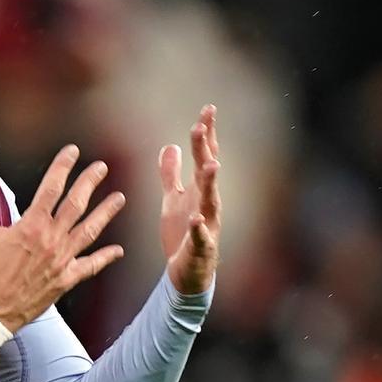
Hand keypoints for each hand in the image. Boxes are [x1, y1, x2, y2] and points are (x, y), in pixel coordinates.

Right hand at [0, 145, 126, 331]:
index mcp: (31, 226)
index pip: (51, 188)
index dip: (63, 167)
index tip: (72, 152)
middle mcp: (51, 240)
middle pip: (76, 204)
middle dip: (90, 183)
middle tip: (101, 168)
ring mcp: (62, 260)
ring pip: (90, 231)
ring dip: (106, 213)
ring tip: (119, 198)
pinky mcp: (65, 280)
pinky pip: (90, 266)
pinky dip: (105, 258)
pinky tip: (118, 251)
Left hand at [159, 105, 220, 293]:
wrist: (186, 273)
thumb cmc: (181, 234)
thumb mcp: (172, 199)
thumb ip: (171, 174)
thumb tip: (169, 146)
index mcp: (199, 190)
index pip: (204, 156)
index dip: (206, 134)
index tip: (207, 109)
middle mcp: (207, 203)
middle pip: (207, 171)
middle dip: (206, 148)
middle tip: (201, 124)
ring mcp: (207, 225)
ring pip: (212, 201)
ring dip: (211, 183)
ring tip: (211, 164)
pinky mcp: (201, 247)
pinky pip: (201, 237)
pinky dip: (199, 228)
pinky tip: (195, 218)